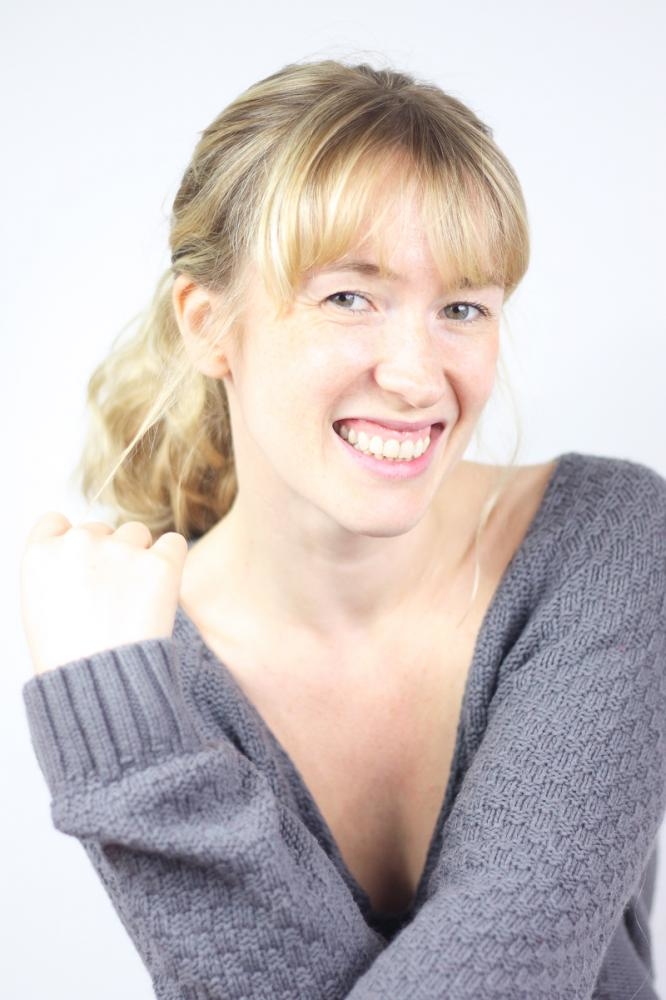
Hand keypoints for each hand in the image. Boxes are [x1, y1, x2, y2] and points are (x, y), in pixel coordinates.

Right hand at [20, 512, 188, 675]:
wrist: (101, 687)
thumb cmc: (69, 662)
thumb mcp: (40, 612)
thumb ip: (57, 575)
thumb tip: (84, 563)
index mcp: (40, 555)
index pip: (56, 523)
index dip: (71, 540)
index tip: (82, 565)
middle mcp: (78, 543)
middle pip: (100, 529)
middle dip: (108, 555)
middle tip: (112, 598)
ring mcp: (120, 551)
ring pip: (137, 533)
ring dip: (140, 555)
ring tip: (136, 599)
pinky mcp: (159, 563)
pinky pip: (173, 544)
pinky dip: (171, 561)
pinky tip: (163, 588)